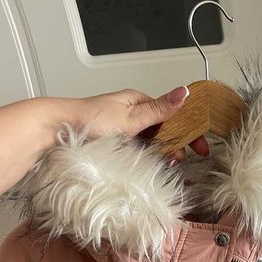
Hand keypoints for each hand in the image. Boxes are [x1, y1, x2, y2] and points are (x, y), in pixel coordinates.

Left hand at [69, 86, 208, 161]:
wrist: (59, 130)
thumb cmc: (90, 120)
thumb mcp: (131, 117)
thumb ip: (159, 109)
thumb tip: (184, 93)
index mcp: (139, 102)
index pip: (173, 115)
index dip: (190, 131)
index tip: (202, 148)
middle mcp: (134, 114)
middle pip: (165, 131)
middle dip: (177, 145)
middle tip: (182, 161)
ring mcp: (126, 130)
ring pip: (153, 143)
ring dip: (163, 154)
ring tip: (168, 166)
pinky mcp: (118, 144)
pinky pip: (140, 152)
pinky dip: (149, 159)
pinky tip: (152, 167)